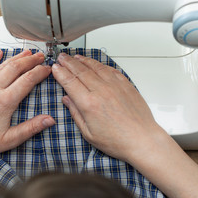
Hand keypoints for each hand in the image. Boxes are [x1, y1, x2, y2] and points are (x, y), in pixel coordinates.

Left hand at [0, 50, 54, 161]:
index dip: (40, 72)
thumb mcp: (10, 139)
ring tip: (28, 53)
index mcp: (5, 101)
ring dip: (17, 57)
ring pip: (3, 65)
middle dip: (31, 60)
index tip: (48, 69)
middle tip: (41, 56)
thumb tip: (50, 120)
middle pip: (16, 67)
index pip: (28, 79)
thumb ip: (31, 128)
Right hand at [52, 53, 197, 197]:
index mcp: (89, 104)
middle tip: (61, 57)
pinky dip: (100, 64)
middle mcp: (101, 91)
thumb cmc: (117, 141)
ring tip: (75, 56)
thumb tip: (66, 99)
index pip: (70, 82)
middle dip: (68, 62)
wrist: (142, 139)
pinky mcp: (125, 84)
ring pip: (95, 67)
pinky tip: (95, 62)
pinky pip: (110, 69)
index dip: (60, 73)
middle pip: (80, 71)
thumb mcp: (89, 133)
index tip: (55, 68)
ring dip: (83, 60)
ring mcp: (114, 85)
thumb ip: (76, 114)